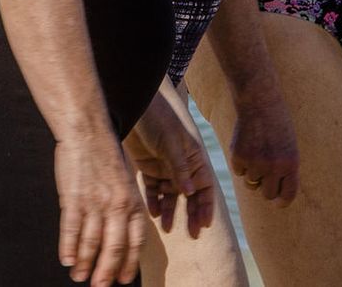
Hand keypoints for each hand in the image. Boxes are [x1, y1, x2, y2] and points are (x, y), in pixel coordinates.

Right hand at [54, 132, 146, 285]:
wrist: (87, 131)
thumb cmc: (105, 157)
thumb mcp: (125, 182)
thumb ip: (125, 207)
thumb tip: (120, 234)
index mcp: (132, 201)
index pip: (134, 241)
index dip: (128, 263)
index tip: (122, 279)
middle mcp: (117, 205)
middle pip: (113, 247)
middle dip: (106, 271)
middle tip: (100, 286)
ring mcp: (95, 202)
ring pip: (91, 242)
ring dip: (84, 263)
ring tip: (78, 276)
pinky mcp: (74, 198)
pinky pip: (71, 229)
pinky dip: (68, 247)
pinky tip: (66, 259)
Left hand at [124, 89, 216, 237]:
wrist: (135, 107)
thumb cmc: (158, 120)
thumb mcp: (170, 143)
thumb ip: (179, 167)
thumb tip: (190, 192)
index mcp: (194, 158)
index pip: (204, 186)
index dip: (206, 205)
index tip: (204, 224)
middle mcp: (182, 166)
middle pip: (189, 195)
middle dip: (191, 214)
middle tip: (191, 234)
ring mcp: (165, 168)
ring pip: (170, 195)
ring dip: (170, 210)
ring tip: (166, 226)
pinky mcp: (149, 168)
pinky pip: (153, 190)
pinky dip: (153, 201)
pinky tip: (153, 212)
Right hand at [229, 89, 298, 204]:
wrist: (259, 100)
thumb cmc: (277, 122)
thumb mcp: (289, 145)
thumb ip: (285, 169)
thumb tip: (274, 194)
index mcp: (291, 164)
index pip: (288, 194)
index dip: (282, 201)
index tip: (278, 202)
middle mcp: (274, 167)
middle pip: (267, 194)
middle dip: (265, 187)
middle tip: (264, 174)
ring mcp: (255, 163)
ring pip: (251, 183)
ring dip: (252, 172)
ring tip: (256, 151)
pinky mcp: (239, 157)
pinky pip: (239, 172)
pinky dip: (240, 162)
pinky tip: (245, 144)